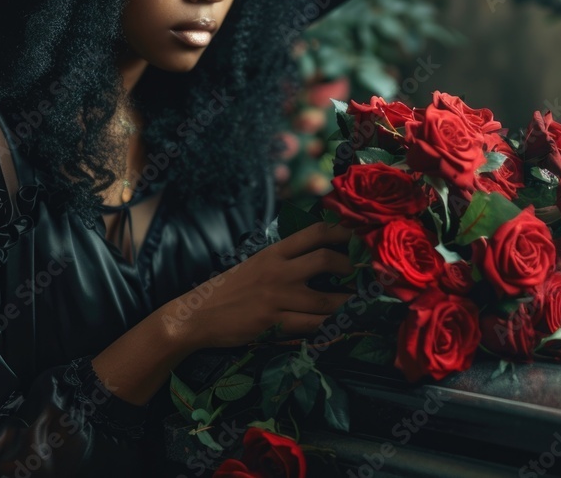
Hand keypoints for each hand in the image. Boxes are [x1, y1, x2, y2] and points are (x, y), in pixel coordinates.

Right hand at [161, 221, 355, 350]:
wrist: (196, 315)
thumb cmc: (226, 290)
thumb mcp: (254, 264)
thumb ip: (281, 260)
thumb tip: (314, 257)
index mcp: (273, 253)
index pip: (313, 233)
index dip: (341, 233)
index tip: (357, 239)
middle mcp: (278, 271)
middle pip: (325, 260)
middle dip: (351, 267)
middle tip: (364, 275)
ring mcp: (277, 298)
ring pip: (326, 300)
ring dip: (349, 304)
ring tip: (362, 305)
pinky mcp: (274, 323)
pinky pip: (312, 326)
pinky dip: (331, 327)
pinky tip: (342, 327)